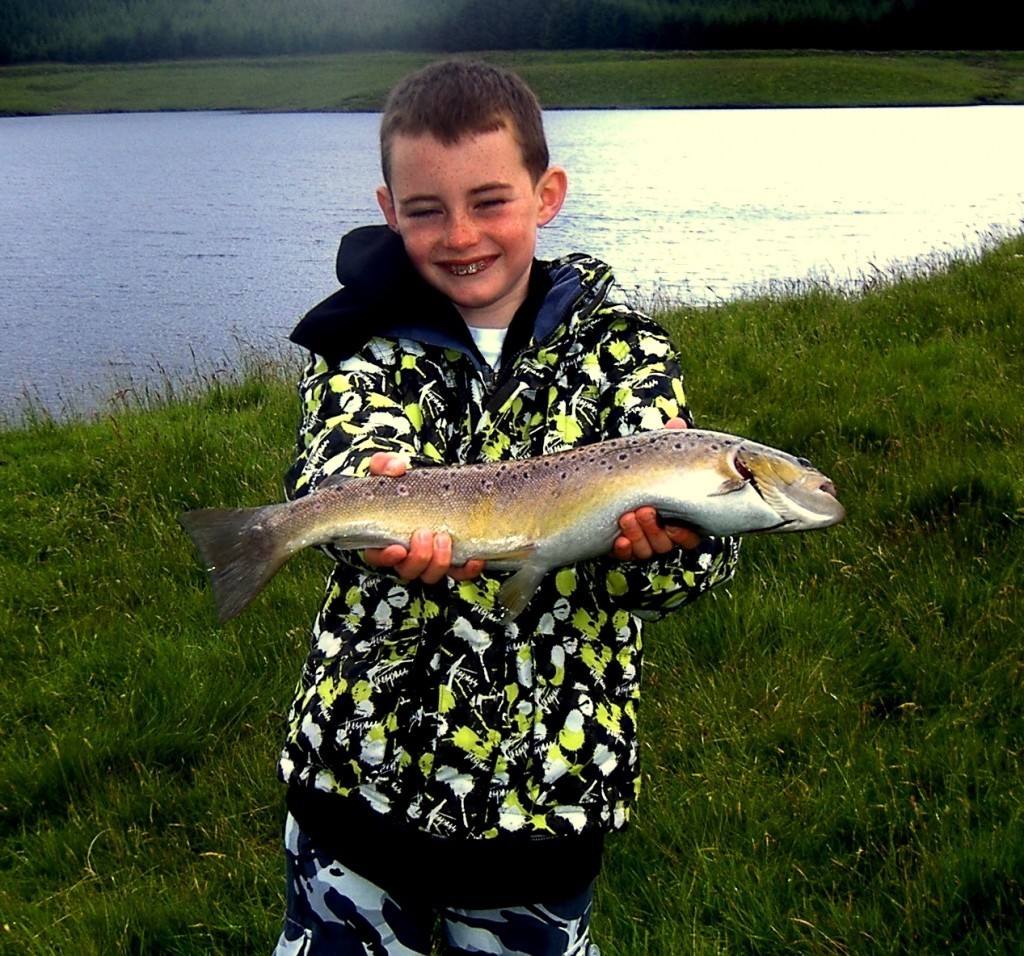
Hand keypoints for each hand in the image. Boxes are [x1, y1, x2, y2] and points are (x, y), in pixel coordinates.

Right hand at [363, 452, 484, 582]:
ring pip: (431, 574)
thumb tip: (397, 467)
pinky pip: (458, 573)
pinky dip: (466, 570)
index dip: (386, 557)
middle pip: (408, 570)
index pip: (377, 557)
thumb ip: (385, 465)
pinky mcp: (451, 560)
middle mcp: (405, 555)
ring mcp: (428, 559)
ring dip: (439, 562)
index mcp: (383, 537)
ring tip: (445, 538)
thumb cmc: (401, 483)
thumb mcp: (388, 469)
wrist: (429, 487)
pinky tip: (474, 559)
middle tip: (426, 533)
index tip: (397, 548)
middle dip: (418, 557)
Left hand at [613, 418, 703, 560]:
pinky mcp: (623, 546)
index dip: (684, 535)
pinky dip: (624, 549)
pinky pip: (626, 555)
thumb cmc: (643, 471)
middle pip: (666, 544)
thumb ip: (668, 443)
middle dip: (654, 530)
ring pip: (647, 550)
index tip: (674, 524)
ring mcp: (643, 542)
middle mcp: (663, 534)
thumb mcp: (654, 456)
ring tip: (626, 517)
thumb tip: (676, 422)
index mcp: (680, 518)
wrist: (609, 481)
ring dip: (638, 536)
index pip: (691, 537)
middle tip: (643, 510)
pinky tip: (618, 540)